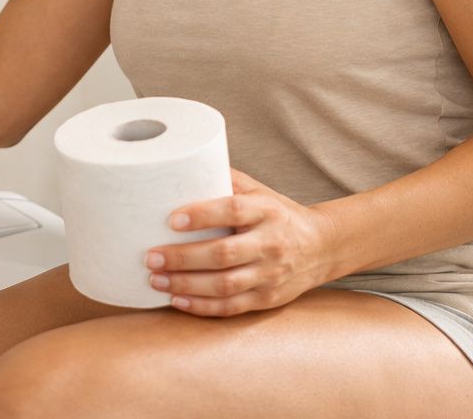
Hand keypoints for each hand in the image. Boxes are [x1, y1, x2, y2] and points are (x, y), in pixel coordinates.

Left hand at [143, 168, 338, 316]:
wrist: (321, 247)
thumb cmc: (278, 214)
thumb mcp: (260, 191)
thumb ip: (227, 180)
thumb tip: (183, 165)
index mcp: (267, 211)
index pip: (233, 210)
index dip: (202, 215)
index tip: (172, 219)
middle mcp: (270, 243)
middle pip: (224, 254)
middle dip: (182, 257)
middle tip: (151, 257)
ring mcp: (270, 274)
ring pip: (224, 285)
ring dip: (185, 284)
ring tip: (156, 279)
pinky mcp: (267, 299)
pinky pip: (231, 307)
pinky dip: (201, 306)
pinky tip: (176, 300)